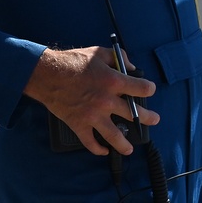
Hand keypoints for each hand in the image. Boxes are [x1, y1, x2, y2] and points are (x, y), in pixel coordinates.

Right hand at [23, 46, 159, 155]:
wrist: (47, 74)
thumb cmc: (72, 61)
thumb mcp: (98, 52)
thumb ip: (118, 57)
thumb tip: (130, 66)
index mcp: (113, 81)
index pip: (141, 88)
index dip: (149, 89)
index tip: (149, 90)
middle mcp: (106, 101)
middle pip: (134, 114)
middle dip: (148, 118)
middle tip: (153, 119)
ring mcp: (93, 115)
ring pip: (115, 136)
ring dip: (125, 145)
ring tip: (130, 149)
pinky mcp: (80, 125)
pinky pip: (91, 142)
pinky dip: (98, 149)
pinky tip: (104, 150)